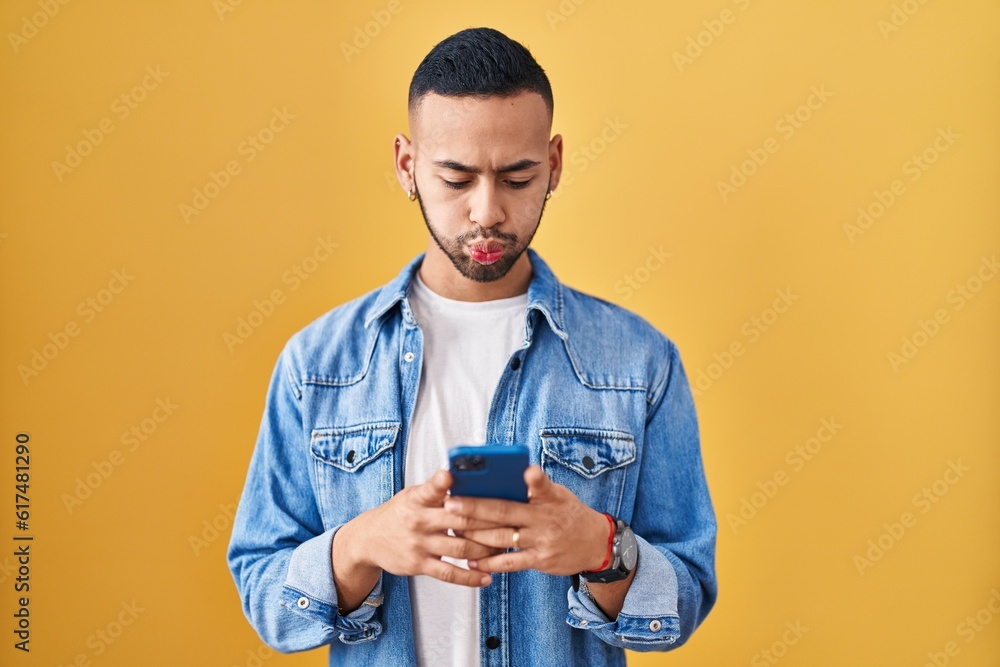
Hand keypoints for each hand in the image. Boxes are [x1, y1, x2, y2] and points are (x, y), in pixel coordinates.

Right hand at [334, 469, 503, 601]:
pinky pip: (448, 573)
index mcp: (417, 498)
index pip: (431, 488)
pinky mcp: (419, 565)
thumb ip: (437, 491)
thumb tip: (468, 479)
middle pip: (459, 519)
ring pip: (460, 547)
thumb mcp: (413, 495)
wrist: (369, 539)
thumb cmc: (400, 513)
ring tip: (506, 547)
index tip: (451, 475)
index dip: (442, 482)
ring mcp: (419, 544)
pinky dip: (469, 577)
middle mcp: (418, 520)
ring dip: (486, 548)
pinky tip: (486, 577)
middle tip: (513, 520)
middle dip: (489, 521)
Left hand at [444, 465, 610, 575]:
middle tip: (451, 504)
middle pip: (505, 512)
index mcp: (550, 497)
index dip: (534, 478)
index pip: (541, 484)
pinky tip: (471, 560)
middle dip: (475, 508)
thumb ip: (536, 488)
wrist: (596, 544)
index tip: (525, 470)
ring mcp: (541, 541)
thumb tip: (511, 475)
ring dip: (475, 535)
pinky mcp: (540, 560)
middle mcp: (545, 518)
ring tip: (453, 530)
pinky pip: (510, 562)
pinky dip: (489, 562)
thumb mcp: (560, 494)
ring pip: (502, 537)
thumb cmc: (569, 513)